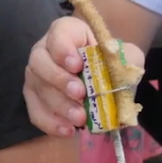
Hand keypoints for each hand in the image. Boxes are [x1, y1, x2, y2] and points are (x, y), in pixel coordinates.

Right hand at [24, 17, 143, 136]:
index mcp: (67, 32)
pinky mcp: (35, 98)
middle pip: (39, 61)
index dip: (64, 49)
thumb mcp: (126, 54)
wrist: (104, 77)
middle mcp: (45, 50)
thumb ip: (126, 59)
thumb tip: (124, 72)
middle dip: (59, 79)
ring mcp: (37, 75)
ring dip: (58, 105)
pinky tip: (68, 131)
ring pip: (37, 88)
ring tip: (80, 119)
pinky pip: (35, 111)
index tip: (77, 65)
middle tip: (80, 94)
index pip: (58, 33)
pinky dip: (50, 123)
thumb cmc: (111, 61)